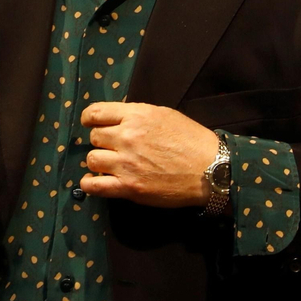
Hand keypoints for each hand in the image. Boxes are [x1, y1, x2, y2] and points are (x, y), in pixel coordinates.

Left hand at [79, 102, 218, 207]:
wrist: (210, 169)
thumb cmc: (191, 140)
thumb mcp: (164, 115)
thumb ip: (138, 115)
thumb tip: (118, 119)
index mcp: (136, 116)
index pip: (96, 113)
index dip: (90, 118)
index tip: (91, 123)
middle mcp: (127, 137)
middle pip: (94, 137)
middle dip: (101, 141)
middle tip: (112, 147)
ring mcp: (126, 163)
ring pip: (92, 159)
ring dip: (98, 161)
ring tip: (108, 164)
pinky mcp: (129, 187)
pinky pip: (95, 186)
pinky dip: (89, 184)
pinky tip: (93, 181)